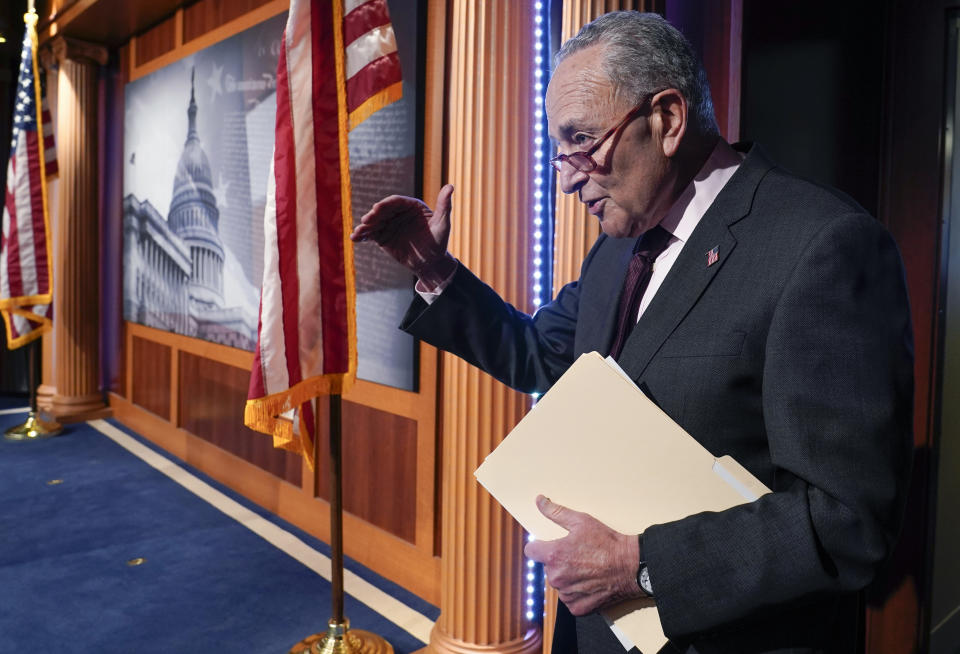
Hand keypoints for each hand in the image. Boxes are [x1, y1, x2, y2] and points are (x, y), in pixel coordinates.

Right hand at [350, 184, 456, 286]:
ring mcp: (389, 224)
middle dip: (374, 215)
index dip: (386, 204)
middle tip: (367, 219)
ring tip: (359, 231)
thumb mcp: (443, 224)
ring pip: (375, 222)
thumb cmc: (439, 242)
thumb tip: (450, 186)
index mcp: (411, 206)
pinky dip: (362, 235)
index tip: (378, 208)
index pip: (397, 202)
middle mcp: (398, 213)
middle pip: (383, 211)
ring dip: (366, 225)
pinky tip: (355, 238)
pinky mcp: (382, 236)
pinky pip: (371, 234)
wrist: (431, 262)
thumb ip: (444, 206)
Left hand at [524, 495, 651, 615]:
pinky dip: (577, 591)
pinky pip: (569, 598)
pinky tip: (590, 582)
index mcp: (554, 555)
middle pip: (547, 567)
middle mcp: (556, 577)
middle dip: (558, 561)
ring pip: (558, 583)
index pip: (530, 551)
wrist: (630, 567)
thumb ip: (556, 512)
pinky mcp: (576, 607)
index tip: (549, 545)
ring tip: (587, 568)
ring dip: (567, 577)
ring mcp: (566, 594)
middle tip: (578, 555)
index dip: (539, 546)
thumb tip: (540, 501)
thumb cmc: (607, 543)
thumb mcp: (581, 521)